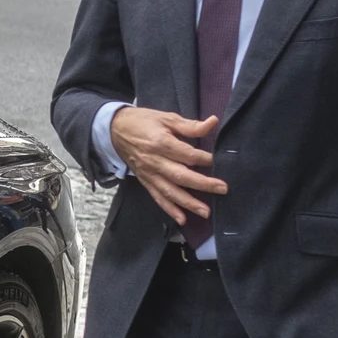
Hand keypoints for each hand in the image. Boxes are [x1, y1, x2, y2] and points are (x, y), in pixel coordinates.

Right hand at [108, 106, 225, 225]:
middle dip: (203, 184)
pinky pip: (158, 198)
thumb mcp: (167, 118)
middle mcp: (155, 161)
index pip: (187, 154)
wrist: (115, 130)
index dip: (205, 159)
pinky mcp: (145, 182)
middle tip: (223, 189)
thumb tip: (213, 123)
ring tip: (206, 212)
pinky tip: (182, 219)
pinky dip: (170, 209)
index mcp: (161, 143)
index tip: (219, 161)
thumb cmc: (143, 122)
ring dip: (188, 203)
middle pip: (181, 176)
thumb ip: (190, 125)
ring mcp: (149, 174)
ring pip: (170, 191)